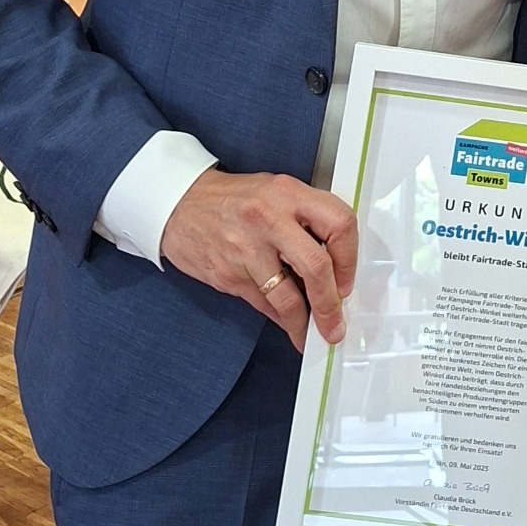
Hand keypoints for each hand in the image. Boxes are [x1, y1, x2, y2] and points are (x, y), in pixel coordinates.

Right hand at [160, 168, 357, 352]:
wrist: (177, 203)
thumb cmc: (232, 199)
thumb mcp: (276, 192)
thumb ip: (306, 219)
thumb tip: (335, 263)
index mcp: (288, 194)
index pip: (339, 224)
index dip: (349, 259)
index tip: (347, 280)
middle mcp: (269, 219)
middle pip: (316, 266)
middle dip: (330, 303)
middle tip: (335, 322)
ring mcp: (246, 248)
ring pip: (287, 297)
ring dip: (303, 322)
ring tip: (311, 332)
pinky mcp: (228, 273)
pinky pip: (263, 304)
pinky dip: (279, 318)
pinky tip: (286, 322)